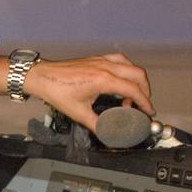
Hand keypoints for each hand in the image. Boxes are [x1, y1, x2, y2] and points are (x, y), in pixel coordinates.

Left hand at [23, 53, 153, 132]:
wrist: (42, 76)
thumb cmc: (57, 90)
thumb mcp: (79, 114)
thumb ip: (97, 125)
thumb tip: (107, 132)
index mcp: (103, 80)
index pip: (133, 90)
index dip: (145, 102)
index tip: (149, 111)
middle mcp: (105, 67)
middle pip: (138, 74)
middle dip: (145, 90)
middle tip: (143, 104)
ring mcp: (101, 60)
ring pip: (130, 65)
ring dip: (137, 78)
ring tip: (135, 93)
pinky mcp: (96, 59)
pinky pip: (119, 60)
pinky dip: (126, 69)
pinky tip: (122, 79)